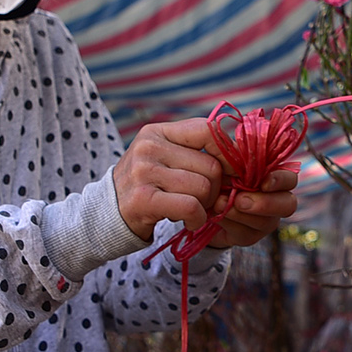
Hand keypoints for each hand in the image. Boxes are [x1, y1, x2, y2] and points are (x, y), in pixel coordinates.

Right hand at [112, 118, 297, 245]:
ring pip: (204, 188)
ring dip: (207, 206)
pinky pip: (191, 207)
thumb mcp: (166, 159)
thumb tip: (244, 156)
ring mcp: (143, 171)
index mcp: (159, 132)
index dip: (229, 154)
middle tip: (205, 200)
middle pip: (212, 167)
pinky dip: (197, 219)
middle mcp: (149, 146)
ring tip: (193, 210)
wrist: (107, 213)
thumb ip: (197, 152)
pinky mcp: (143, 199)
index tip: (231, 173)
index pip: (210, 130)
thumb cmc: (147, 185)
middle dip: (217, 189)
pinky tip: (189, 221)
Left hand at [207, 166, 297, 248]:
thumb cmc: (218, 176)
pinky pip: (246, 233)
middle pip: (289, 204)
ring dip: (241, 214)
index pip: (290, 179)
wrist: (201, 201)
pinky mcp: (251, 236)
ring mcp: (266, 220)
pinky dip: (229, 222)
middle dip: (266, 203)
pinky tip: (216, 214)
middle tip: (240, 200)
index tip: (263, 183)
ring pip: (266, 222)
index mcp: (274, 179)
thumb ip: (234, 160)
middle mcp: (276, 200)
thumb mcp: (224, 164)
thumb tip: (237, 157)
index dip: (281, 181)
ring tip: (219, 204)